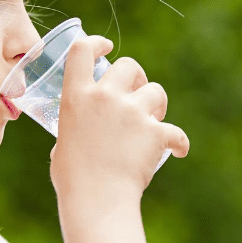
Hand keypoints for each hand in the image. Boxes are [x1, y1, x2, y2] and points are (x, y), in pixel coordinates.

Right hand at [50, 36, 188, 201]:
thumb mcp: (63, 145)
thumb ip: (75, 131)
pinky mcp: (155, 131)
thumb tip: (78, 139)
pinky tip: (177, 151)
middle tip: (137, 93)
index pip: (81, 51)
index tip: (106, 46)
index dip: (96, 43)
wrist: (97, 199)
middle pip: (128, 65)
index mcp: (76, 97)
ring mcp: (132, 112)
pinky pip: (176, 132)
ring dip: (157, 105)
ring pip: (156, 91)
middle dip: (137, 76)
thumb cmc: (74, 180)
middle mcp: (105, 97)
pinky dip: (178, 142)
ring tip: (153, 123)